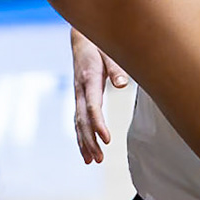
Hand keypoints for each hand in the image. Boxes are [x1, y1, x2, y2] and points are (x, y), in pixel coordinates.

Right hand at [71, 28, 129, 164]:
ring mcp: (77, 94)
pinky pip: (78, 120)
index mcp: (89, 77)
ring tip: (92, 161)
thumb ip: (116, 67)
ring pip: (78, 122)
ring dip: (84, 142)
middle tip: (99, 159)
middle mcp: (80, 89)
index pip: (92, 105)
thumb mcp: (109, 51)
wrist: (81, 39)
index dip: (98, 123)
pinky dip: (81, 136)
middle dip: (90, 140)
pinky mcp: (79, 98)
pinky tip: (86, 151)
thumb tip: (121, 84)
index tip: (107, 139)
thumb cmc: (99, 45)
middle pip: (82, 119)